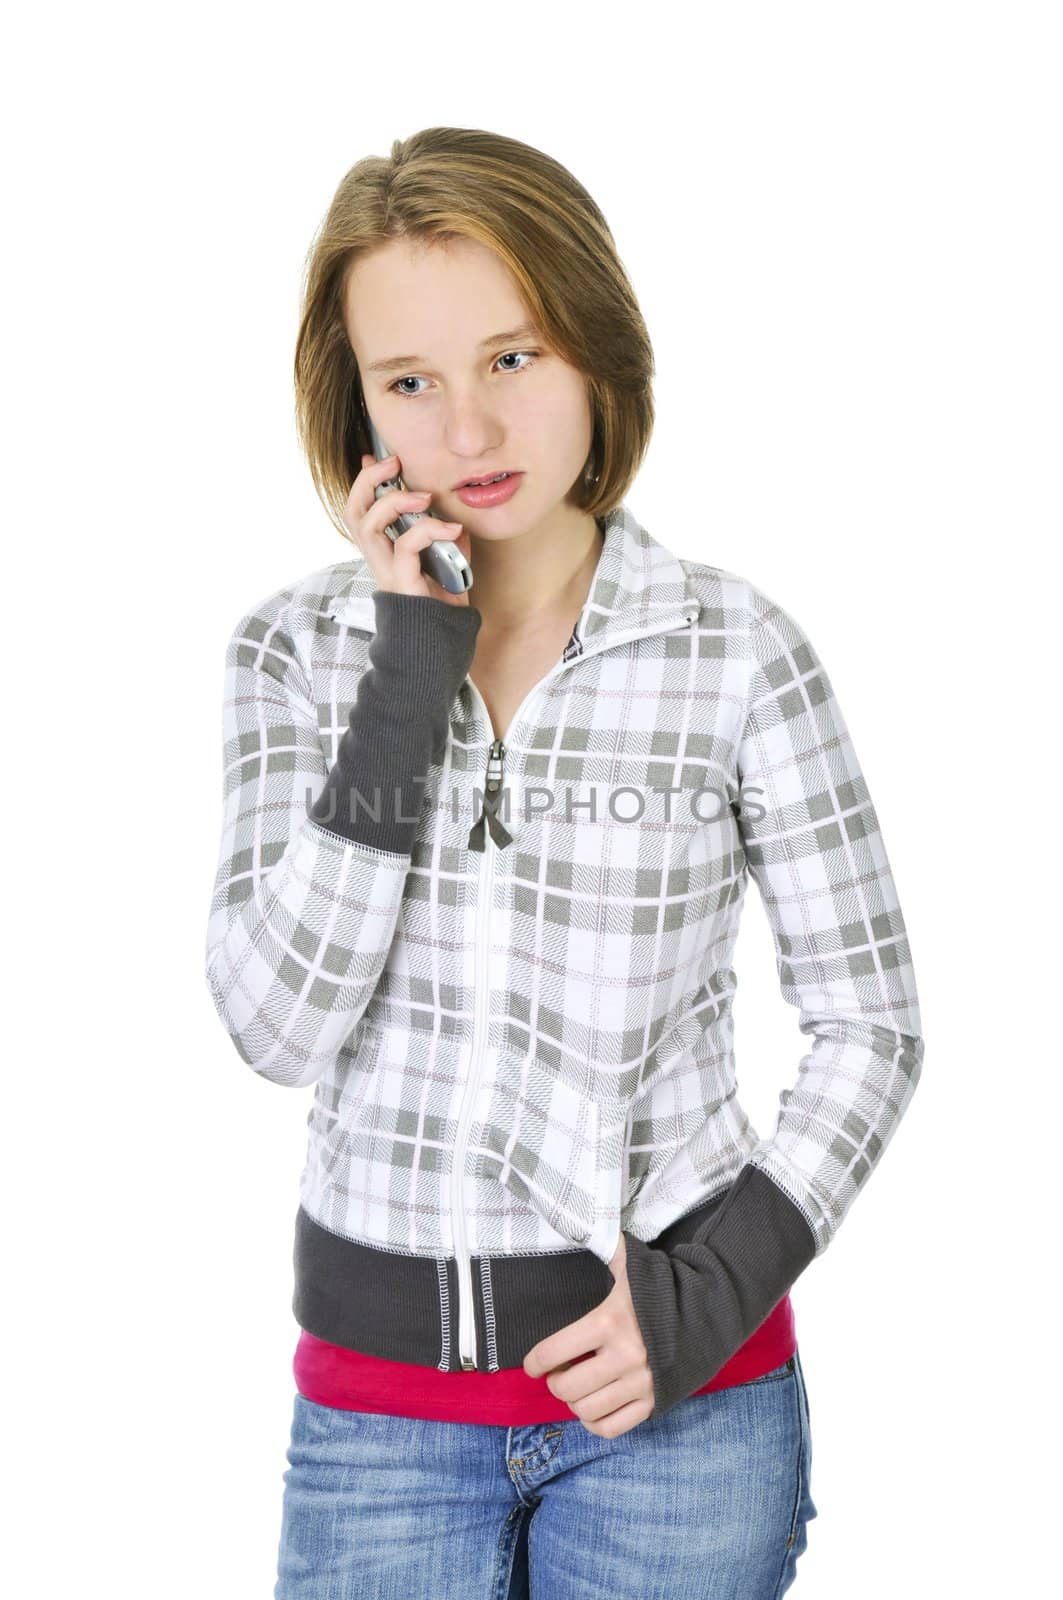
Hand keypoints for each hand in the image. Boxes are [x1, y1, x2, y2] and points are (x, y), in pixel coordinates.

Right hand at [342, 453, 473, 607]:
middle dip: (367, 481)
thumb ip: (449, 543)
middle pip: (352, 511)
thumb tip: (455, 520)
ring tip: (424, 496)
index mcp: (384, 551)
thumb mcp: (449, 567)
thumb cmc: (441, 609)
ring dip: (393, 501)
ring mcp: (385, 570)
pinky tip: (452, 529)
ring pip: (366, 524)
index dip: (363, 482)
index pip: (361, 510)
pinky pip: (405, 546)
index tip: (375, 457)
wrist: (440, 647)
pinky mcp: (400, 582)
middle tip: (393, 463)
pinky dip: (429, 530)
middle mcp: (378, 558)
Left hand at [522, 1233, 655, 1437]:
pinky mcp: (655, 1402)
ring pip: (587, 1410)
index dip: (535, 1361)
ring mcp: (640, 1383)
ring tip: (578, 1386)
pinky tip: (594, 1406)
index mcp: (610, 1322)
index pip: (555, 1352)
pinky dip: (596, 1422)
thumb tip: (584, 1218)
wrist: (713, 1311)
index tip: (533, 1364)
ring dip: (574, 1402)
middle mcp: (624, 1357)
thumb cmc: (665, 1287)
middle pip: (567, 1387)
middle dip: (555, 1381)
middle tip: (558, 1371)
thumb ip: (607, 1248)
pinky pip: (613, 1427)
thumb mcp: (633, 1265)